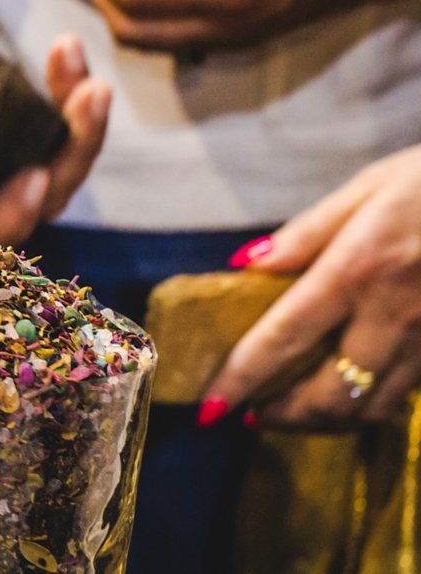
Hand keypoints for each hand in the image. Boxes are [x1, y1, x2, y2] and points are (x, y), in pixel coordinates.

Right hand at [0, 34, 109, 243]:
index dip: (11, 213)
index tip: (36, 179)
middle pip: (40, 201)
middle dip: (72, 154)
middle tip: (90, 96)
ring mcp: (21, 181)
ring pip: (66, 170)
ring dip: (85, 124)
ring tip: (83, 70)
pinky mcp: (44, 153)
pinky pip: (72, 133)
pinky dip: (74, 93)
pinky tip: (68, 49)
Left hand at [204, 145, 420, 430]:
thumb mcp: (366, 189)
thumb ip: (306, 234)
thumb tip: (246, 263)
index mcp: (357, 270)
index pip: (282, 338)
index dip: (241, 379)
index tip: (209, 407)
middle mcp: (392, 316)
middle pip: (328, 393)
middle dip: (282, 417)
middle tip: (250, 415)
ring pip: (370, 407)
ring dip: (324, 421)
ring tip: (289, 413)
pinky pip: (404, 394)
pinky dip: (368, 406)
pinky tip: (346, 393)